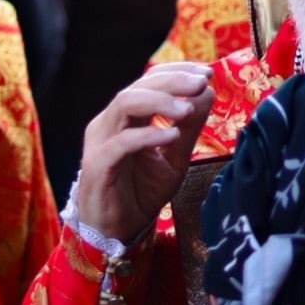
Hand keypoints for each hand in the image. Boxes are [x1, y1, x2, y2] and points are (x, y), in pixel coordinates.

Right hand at [76, 64, 215, 240]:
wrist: (118, 231)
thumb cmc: (142, 193)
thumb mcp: (175, 157)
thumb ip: (189, 127)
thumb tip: (207, 92)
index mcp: (127, 117)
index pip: (148, 82)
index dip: (176, 73)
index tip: (206, 73)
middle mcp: (110, 123)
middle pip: (137, 88)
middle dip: (171, 81)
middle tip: (201, 82)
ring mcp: (101, 142)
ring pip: (124, 105)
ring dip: (159, 101)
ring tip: (187, 108)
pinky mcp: (98, 165)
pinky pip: (120, 143)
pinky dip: (147, 136)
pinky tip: (171, 135)